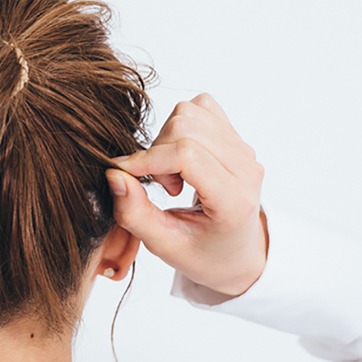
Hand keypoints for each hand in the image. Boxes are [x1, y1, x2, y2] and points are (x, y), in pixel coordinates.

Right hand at [105, 93, 267, 296]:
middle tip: (162, 186)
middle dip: (157, 152)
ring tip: (173, 175)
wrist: (237, 252)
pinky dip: (180, 127)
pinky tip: (181, 157)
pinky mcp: (236, 137)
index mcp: (234, 199)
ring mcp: (244, 149)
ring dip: (167, 139)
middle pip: (186, 126)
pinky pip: (200, 108)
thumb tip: (114, 175)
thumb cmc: (204, 254)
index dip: (147, 159)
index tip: (122, 174)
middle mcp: (246, 168)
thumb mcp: (164, 245)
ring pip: (191, 111)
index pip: (187, 155)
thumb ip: (135, 213)